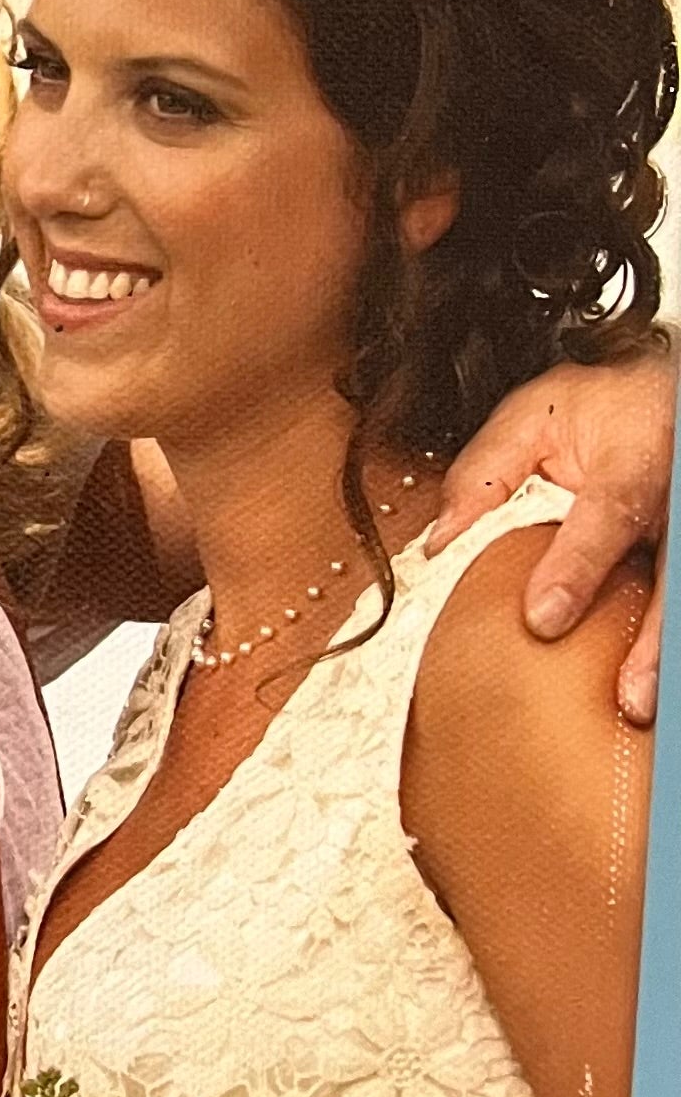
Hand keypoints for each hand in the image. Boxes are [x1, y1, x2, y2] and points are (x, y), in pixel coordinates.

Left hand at [430, 333, 671, 724]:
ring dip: (667, 653)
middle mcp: (676, 493)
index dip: (577, 567)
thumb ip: (484, 474)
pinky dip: (669, 642)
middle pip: (673, 572)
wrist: (663, 389)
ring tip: (644, 707)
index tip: (542, 618)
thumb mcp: (532, 417)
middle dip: (653, 639)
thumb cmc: (596, 408)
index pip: (607, 515)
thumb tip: (439, 541)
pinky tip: (656, 686)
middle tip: (629, 695)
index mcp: (635, 455)